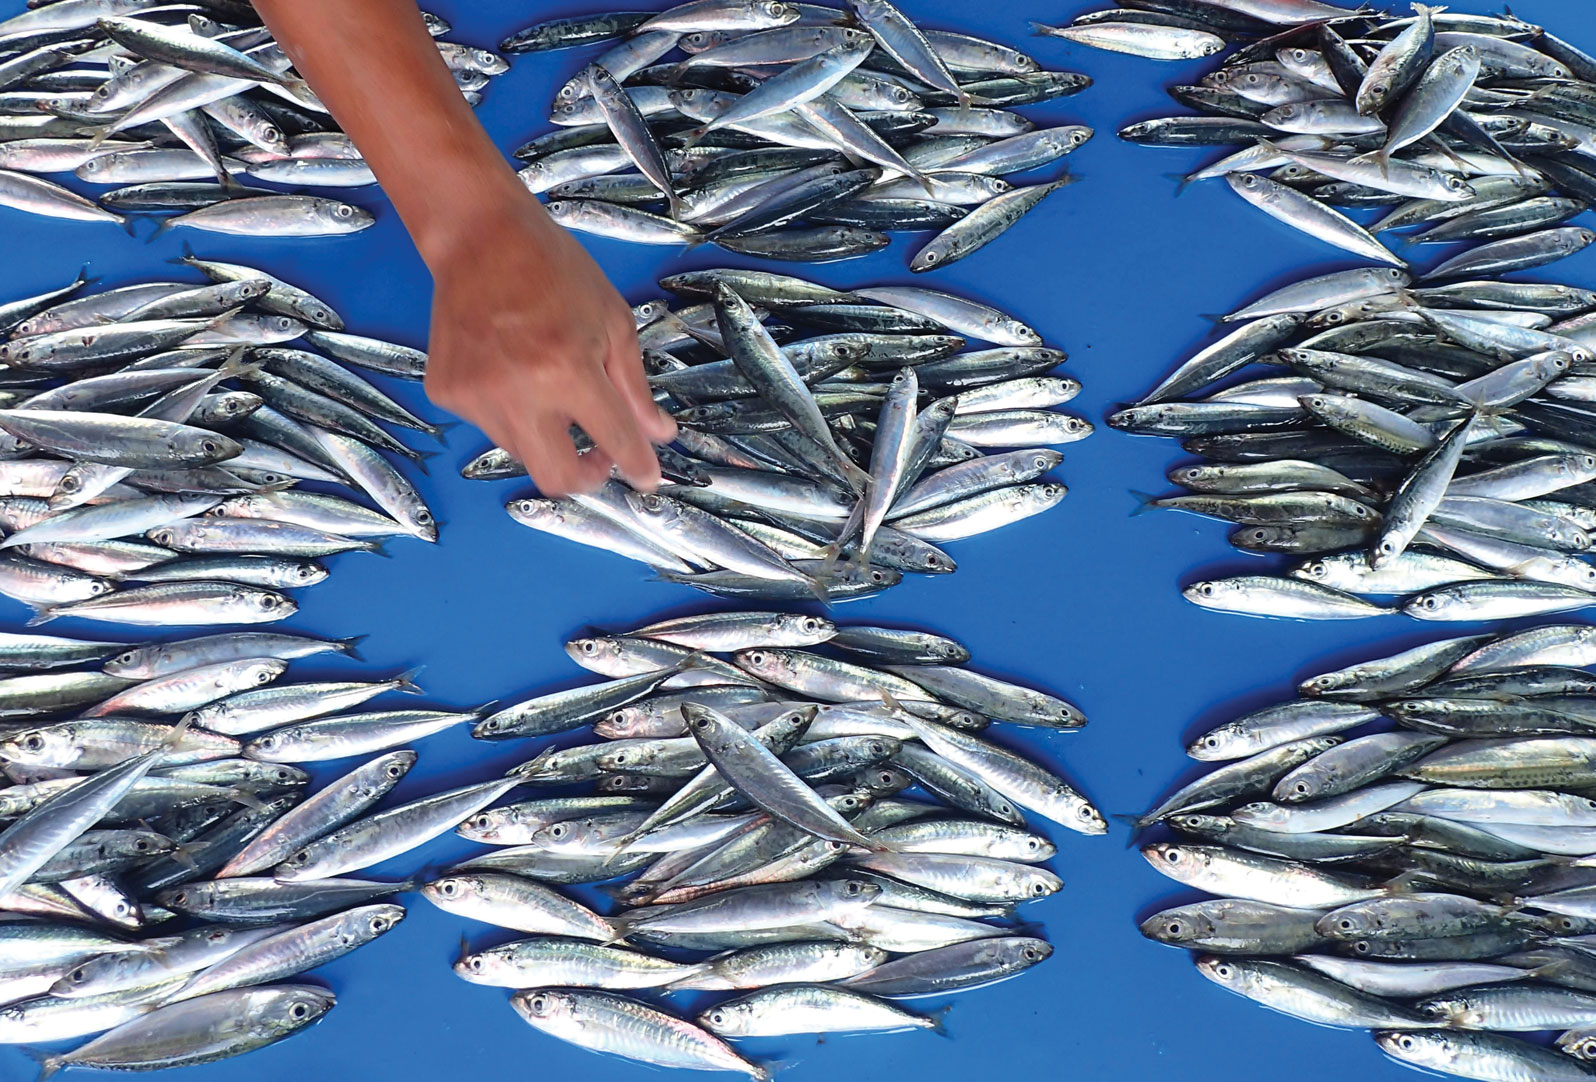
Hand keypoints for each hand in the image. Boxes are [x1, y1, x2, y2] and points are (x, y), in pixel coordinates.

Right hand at [423, 189, 675, 496]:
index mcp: (568, 369)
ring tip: (549, 387)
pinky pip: (489, 426)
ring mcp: (476, 395)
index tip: (646, 477)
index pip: (615, 440)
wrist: (480, 238)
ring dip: (547, 437)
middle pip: (558, 478)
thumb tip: (658, 435)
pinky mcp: (447, 392)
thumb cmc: (552, 270)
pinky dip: (509, 413)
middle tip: (599, 457)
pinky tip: (511, 371)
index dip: (638, 465)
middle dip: (585, 476)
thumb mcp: (613, 322)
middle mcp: (519, 391)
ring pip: (523, 453)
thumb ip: (635, 388)